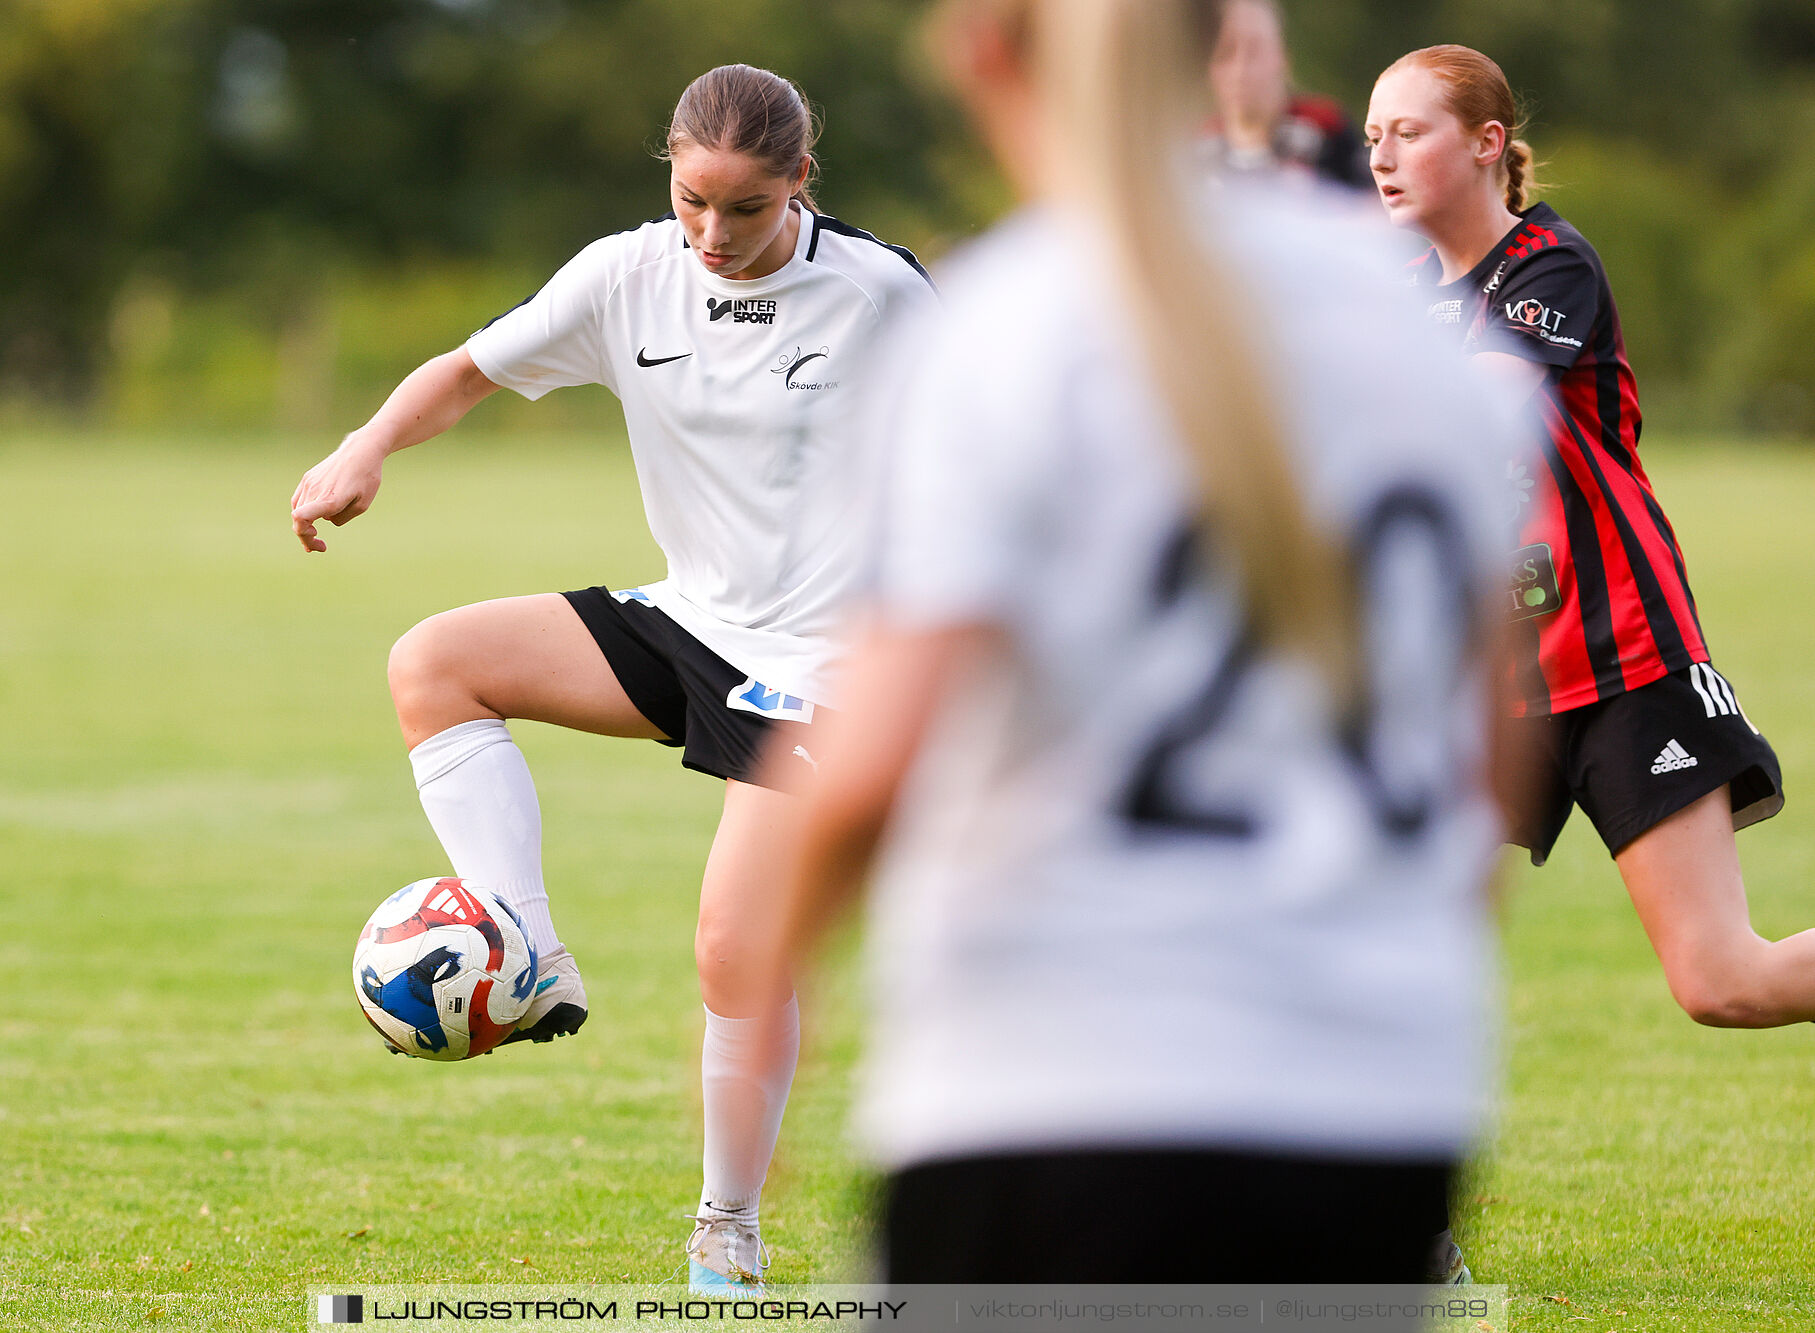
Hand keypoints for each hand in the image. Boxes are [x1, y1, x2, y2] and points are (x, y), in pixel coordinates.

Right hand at [291, 436, 385, 552]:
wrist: (361, 451)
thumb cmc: (367, 478)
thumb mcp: (362, 504)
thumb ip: (342, 517)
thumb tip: (327, 520)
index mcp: (330, 499)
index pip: (302, 517)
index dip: (303, 533)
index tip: (317, 538)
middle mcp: (315, 490)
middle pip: (299, 520)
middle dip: (307, 537)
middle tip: (321, 547)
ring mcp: (309, 483)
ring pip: (298, 510)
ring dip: (304, 525)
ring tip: (316, 534)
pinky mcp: (308, 478)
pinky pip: (299, 500)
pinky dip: (303, 512)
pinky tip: (314, 518)